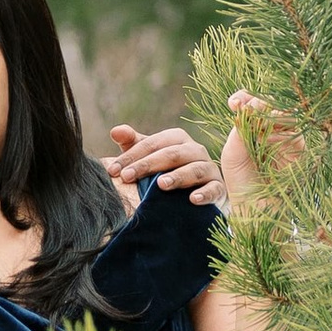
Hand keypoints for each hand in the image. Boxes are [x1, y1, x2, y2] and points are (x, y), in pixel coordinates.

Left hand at [110, 121, 227, 208]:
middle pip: (171, 154)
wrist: (197, 193)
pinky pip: (214, 189)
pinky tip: (193, 199)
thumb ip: (132, 144)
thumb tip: (115, 131)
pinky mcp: (218, 188)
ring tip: (161, 184)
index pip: (152, 143)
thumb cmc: (167, 171)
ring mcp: (208, 168)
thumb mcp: (149, 157)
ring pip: (194, 169)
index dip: (131, 156)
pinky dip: (204, 193)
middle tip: (127, 177)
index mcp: (176, 139)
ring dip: (178, 176)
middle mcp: (195, 150)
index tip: (113, 171)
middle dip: (148, 165)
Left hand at [220, 90, 298, 210]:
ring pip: (287, 114)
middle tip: (246, 109)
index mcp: (255, 129)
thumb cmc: (241, 182)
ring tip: (256, 124)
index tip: (233, 103)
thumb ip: (241, 128)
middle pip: (272, 104)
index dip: (245, 97)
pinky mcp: (299, 151)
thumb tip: (249, 105)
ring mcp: (287, 140)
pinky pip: (296, 132)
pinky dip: (282, 129)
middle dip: (259, 102)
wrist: (254, 210)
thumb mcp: (233, 152)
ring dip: (271, 113)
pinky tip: (267, 136)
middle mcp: (272, 131)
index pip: (253, 103)